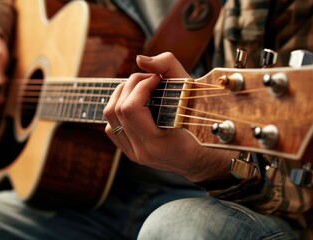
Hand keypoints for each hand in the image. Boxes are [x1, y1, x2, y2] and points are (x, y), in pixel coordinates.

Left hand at [103, 52, 235, 181]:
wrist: (202, 158)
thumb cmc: (203, 124)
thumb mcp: (192, 92)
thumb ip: (168, 68)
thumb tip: (140, 59)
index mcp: (157, 143)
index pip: (131, 108)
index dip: (140, 86)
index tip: (156, 78)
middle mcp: (141, 151)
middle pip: (116, 110)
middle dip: (130, 86)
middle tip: (149, 79)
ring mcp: (133, 153)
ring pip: (109, 118)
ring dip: (121, 96)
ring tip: (140, 88)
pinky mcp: (129, 152)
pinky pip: (111, 127)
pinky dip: (119, 110)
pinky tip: (136, 103)